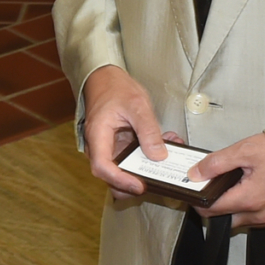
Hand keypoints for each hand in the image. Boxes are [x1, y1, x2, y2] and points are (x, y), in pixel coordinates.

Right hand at [81, 65, 167, 195]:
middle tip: (156, 182)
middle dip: (133, 184)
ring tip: (167, 161)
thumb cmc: (114, 88)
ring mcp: (108, 148)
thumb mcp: (137, 105)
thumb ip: (148, 131)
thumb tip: (158, 156)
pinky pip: (131, 160)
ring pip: (122, 171)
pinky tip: (165, 148)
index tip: (139, 185)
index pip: (102, 167)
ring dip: (144, 171)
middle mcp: (99, 146)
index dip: (120, 180)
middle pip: (110, 176)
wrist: (105, 79)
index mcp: (97, 135)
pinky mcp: (118, 147)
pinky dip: (147, 159)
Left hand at [195, 131, 264, 228]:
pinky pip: (258, 220)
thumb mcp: (245, 150)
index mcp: (249, 199)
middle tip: (218, 187)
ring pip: (241, 222)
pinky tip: (252, 192)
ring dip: (234, 209)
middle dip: (216, 206)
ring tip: (237, 186)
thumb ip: (216, 163)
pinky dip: (250, 210)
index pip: (211, 210)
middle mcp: (260, 214)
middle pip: (225, 220)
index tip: (198, 190)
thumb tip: (196, 174)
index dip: (199, 201)